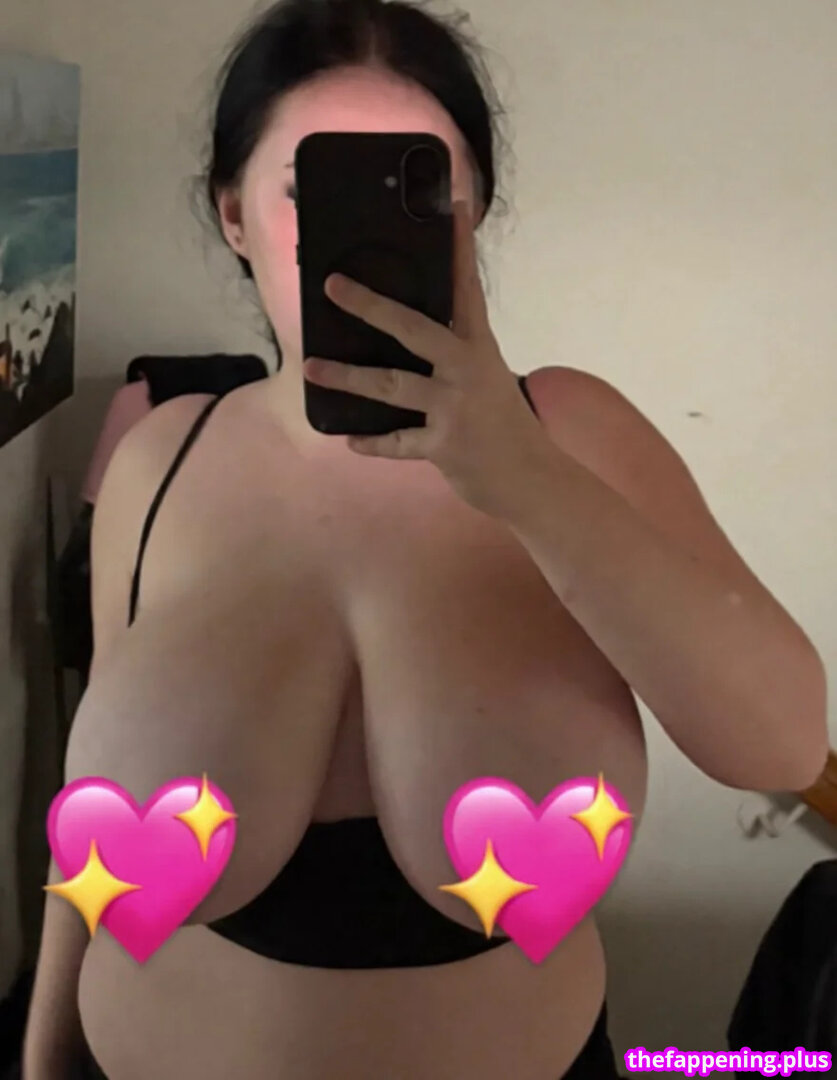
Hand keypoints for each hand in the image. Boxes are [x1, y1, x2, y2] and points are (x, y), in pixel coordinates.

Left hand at [302, 201, 554, 516]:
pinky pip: (398, 442)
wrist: (530, 477)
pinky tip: (351, 439)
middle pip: (414, 328)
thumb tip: (406, 335)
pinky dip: (374, 442)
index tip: (451, 204)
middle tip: (333, 285)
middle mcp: (466, 370)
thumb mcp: (485, 378)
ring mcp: (454, 408)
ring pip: (392, 385)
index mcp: (479, 347)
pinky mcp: (445, 445)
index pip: (467, 288)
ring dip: (348, 377)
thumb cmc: (502, 423)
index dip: (459, 247)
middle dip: (371, 306)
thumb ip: (452, 355)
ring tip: (311, 367)